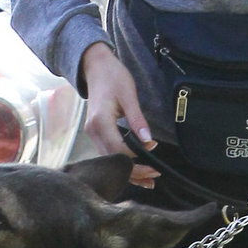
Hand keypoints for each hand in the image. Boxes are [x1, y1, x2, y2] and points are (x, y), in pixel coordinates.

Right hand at [79, 43, 159, 187]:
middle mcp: (93, 131)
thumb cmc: (113, 77)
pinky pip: (107, 153)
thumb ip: (138, 120)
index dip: (136, 160)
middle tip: (154, 177)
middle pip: (112, 160)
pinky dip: (120, 162)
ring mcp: (92, 133)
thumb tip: (149, 141)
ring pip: (108, 160)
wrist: (95, 67)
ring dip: (127, 171)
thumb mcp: (129, 95)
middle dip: (133, 172)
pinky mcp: (95, 133)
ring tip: (147, 180)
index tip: (155, 162)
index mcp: (100, 121)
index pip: (118, 150)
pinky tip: (134, 169)